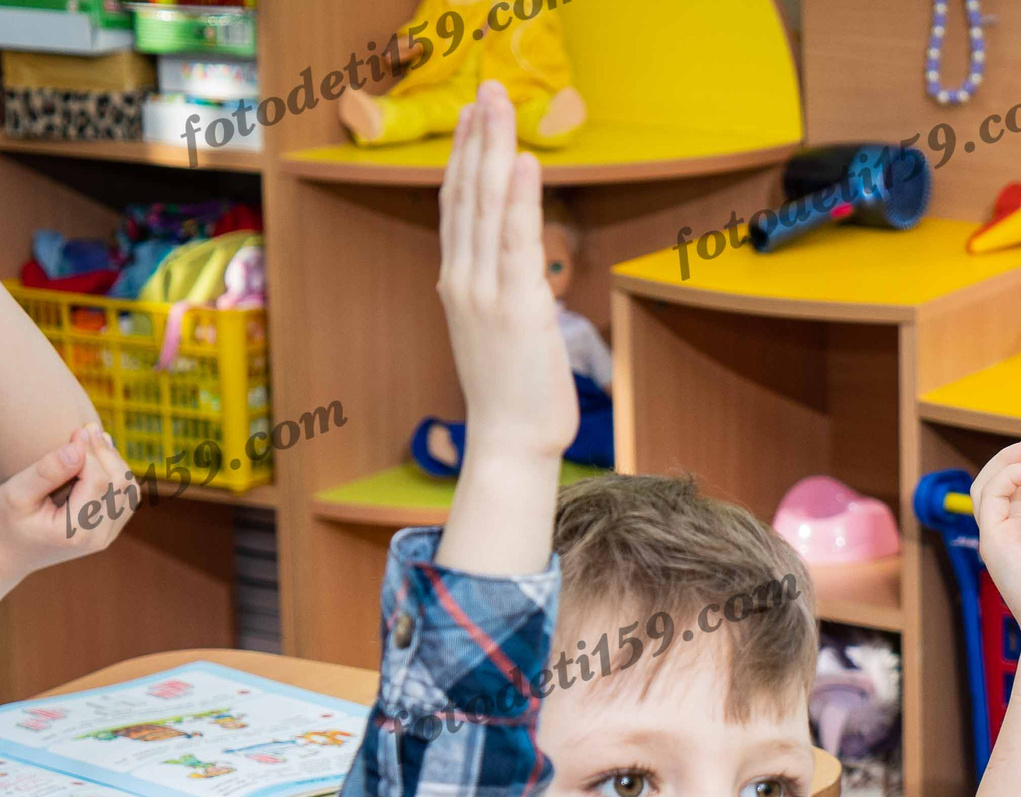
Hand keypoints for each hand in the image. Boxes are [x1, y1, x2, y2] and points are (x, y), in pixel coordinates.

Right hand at [0, 425, 134, 594]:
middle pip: (120, 485)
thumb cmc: (7, 520)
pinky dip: (117, 474)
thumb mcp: (17, 494)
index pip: (99, 482)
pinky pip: (126, 498)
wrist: (10, 553)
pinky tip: (99, 457)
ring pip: (129, 491)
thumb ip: (46, 472)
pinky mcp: (110, 530)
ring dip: (116, 462)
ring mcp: (108, 536)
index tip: (78, 429)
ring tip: (94, 439)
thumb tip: (77, 446)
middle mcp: (100, 536)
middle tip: (88, 428)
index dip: (92, 452)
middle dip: (106, 453)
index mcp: (76, 531)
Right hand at [436, 82, 577, 464]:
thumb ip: (501, 291)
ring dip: (494, 150)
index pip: (456, 206)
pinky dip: (518, 197)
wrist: (508, 442)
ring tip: (499, 105)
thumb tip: (516, 270)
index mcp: (458, 282)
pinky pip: (515, 240)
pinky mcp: (515, 305)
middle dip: (476, 136)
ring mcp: (484, 290)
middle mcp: (463, 278)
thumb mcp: (499, 331)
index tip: (471, 115)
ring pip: (485, 206)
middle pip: (466, 193)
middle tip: (486, 89)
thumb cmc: (512, 393)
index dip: (462, 156)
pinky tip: (523, 160)